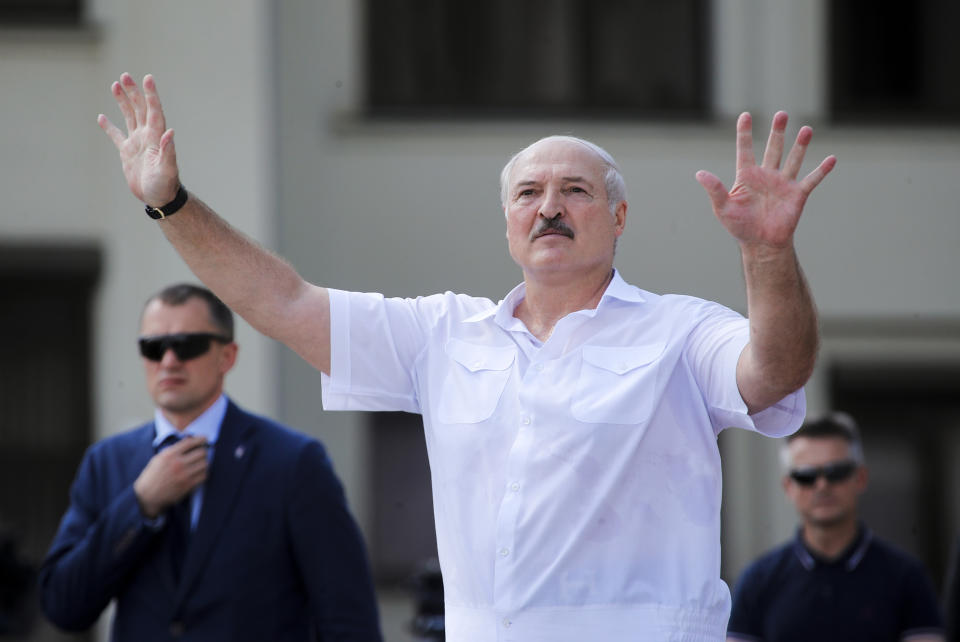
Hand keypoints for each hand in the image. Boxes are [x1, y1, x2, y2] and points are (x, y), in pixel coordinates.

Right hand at [98, 73, 180, 207]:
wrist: (159, 198)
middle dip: (134, 92)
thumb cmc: (165, 186)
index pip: (154, 111)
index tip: (148, 78)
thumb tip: (170, 133)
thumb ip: (168, 151)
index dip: (151, 95)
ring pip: (129, 117)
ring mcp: (137, 143)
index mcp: (156, 138)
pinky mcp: (127, 153)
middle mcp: (147, 137)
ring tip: (115, 85)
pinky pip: (117, 136)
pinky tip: (102, 117)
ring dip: (123, 102)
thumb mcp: (167, 169)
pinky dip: (109, 127)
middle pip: (140, 109)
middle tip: (125, 76)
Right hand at [133, 436, 208, 518]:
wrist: (146, 496)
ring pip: (204, 464)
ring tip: (200, 463)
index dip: (200, 439)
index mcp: (169, 454)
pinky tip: (199, 473)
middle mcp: (177, 463)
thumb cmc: (152, 476)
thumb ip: (172, 450)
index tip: (204, 439)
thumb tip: (188, 441)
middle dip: (203, 452)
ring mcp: (184, 475)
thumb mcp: (158, 459)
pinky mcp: (188, 485)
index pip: (190, 442)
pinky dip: (203, 473)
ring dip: (204, 463)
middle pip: (201, 452)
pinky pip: (204, 476)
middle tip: (202, 453)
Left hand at [695, 111, 835, 250]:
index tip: (745, 115)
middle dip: (778, 132)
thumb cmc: (739, 227)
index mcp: (747, 176)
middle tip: (781, 114)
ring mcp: (783, 184)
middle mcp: (766, 176)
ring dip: (800, 145)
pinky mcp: (797, 195)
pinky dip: (821, 170)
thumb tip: (699, 173)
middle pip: (773, 148)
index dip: (744, 133)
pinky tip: (831, 159)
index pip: (745, 150)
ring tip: (806, 129)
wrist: (761, 245)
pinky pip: (811, 180)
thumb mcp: (723, 208)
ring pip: (793, 159)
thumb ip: (714, 189)